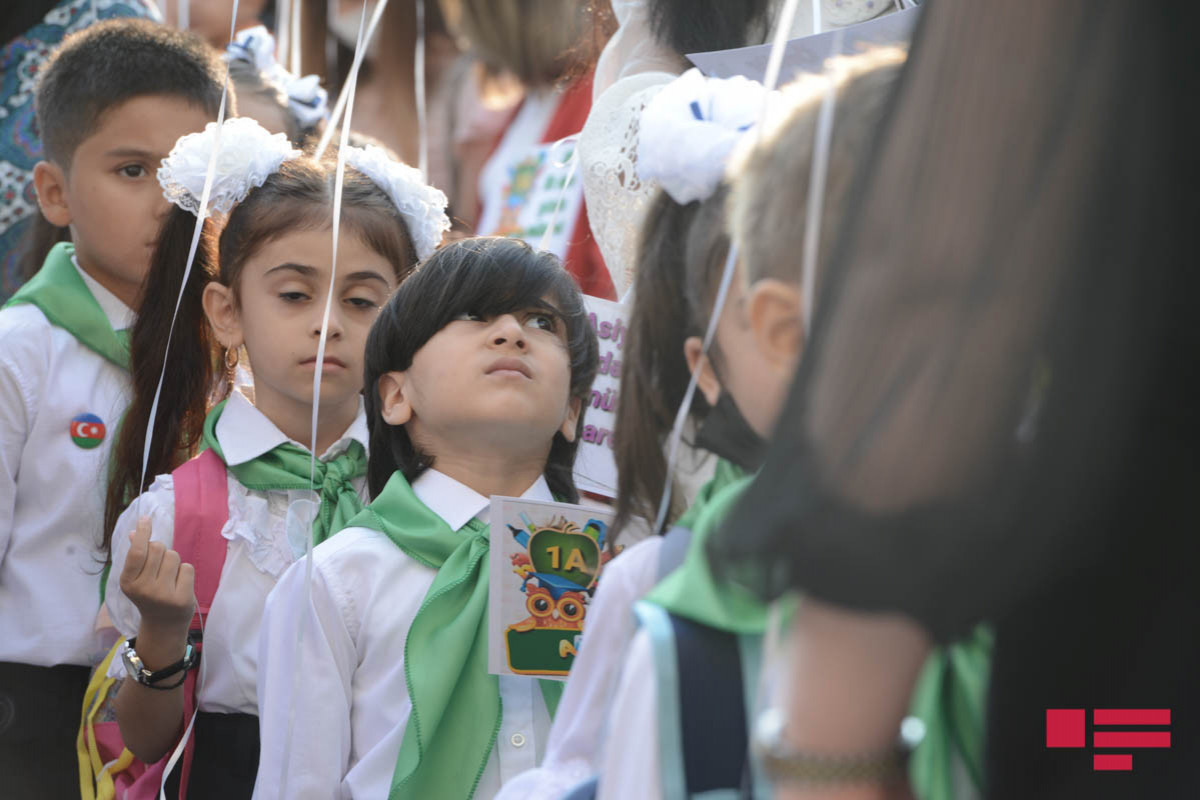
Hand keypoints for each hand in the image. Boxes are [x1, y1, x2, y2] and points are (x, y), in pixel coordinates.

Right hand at [119, 516, 195, 635]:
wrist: (163, 624)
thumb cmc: (150, 594)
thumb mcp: (137, 578)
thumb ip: (137, 556)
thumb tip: (135, 532)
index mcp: (128, 582)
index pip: (137, 552)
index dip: (142, 533)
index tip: (146, 518)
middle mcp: (143, 589)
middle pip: (158, 548)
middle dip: (161, 551)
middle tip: (159, 568)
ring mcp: (162, 595)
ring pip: (174, 556)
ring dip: (173, 562)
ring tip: (168, 578)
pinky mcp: (181, 598)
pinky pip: (187, 567)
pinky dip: (185, 573)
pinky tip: (179, 585)